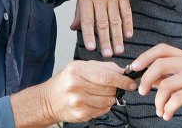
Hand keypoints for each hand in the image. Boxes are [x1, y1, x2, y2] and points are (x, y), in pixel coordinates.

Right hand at [11, 60, 137, 125]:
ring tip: (102, 92)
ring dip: (111, 97)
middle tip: (117, 86)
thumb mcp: (82, 66)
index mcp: (77, 70)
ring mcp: (78, 102)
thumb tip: (123, 71)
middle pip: (109, 89)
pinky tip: (96, 100)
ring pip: (107, 101)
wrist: (49, 99)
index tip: (131, 82)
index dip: (122, 80)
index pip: (107, 76)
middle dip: (117, 88)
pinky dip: (104, 106)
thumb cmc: (67, 79)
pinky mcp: (80, 114)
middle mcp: (76, 86)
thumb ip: (104, 67)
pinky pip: (102, 111)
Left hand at [71, 0, 142, 56]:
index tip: (91, 48)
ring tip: (119, 50)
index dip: (89, 34)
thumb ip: (80, 11)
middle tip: (107, 55)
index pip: (87, 19)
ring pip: (115, 19)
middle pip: (103, 22)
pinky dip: (128, 23)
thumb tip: (74, 28)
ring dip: (117, 36)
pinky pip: (126, 11)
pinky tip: (128, 34)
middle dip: (105, 40)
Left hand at [131, 44, 181, 125]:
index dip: (145, 56)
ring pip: (166, 84)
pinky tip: (166, 114)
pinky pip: (176, 98)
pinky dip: (167, 108)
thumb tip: (147, 78)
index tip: (134, 67)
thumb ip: (167, 78)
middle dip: (146, 79)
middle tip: (142, 92)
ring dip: (157, 100)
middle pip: (160, 64)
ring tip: (158, 110)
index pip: (161, 49)